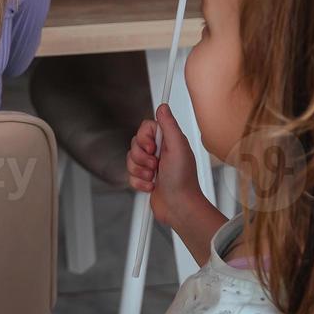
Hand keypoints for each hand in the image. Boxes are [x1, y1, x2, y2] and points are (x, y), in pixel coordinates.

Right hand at [126, 104, 210, 229]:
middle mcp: (159, 152)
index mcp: (168, 141)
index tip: (152, 147)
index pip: (146, 127)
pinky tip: (152, 186)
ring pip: (130, 160)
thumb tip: (163, 107)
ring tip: (154, 177)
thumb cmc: (183, 180)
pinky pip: (129, 176)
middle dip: (141, 157)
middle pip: (135, 144)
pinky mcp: (144, 179)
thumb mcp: (178, 148)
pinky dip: (139, 183)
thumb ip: (169, 125)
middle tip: (156, 164)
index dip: (144, 137)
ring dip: (140, 171)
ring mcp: (150, 166)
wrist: (179, 207)